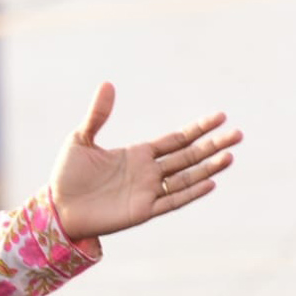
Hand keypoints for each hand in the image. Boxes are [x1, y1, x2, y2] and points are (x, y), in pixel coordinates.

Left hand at [50, 83, 241, 239]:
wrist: (57, 208)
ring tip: (230, 155)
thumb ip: (98, 115)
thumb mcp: (80, 140)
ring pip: (186, 178)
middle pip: (188, 156)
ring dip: (208, 168)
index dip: (198, 129)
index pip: (176, 140)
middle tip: (238, 134)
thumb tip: (107, 84)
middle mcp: (148, 173)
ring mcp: (147, 192)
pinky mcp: (142, 211)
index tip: (220, 117)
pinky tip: (210, 182)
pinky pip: (172, 201)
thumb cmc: (67, 176)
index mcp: (137, 155)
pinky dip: (191, 192)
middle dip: (212, 145)